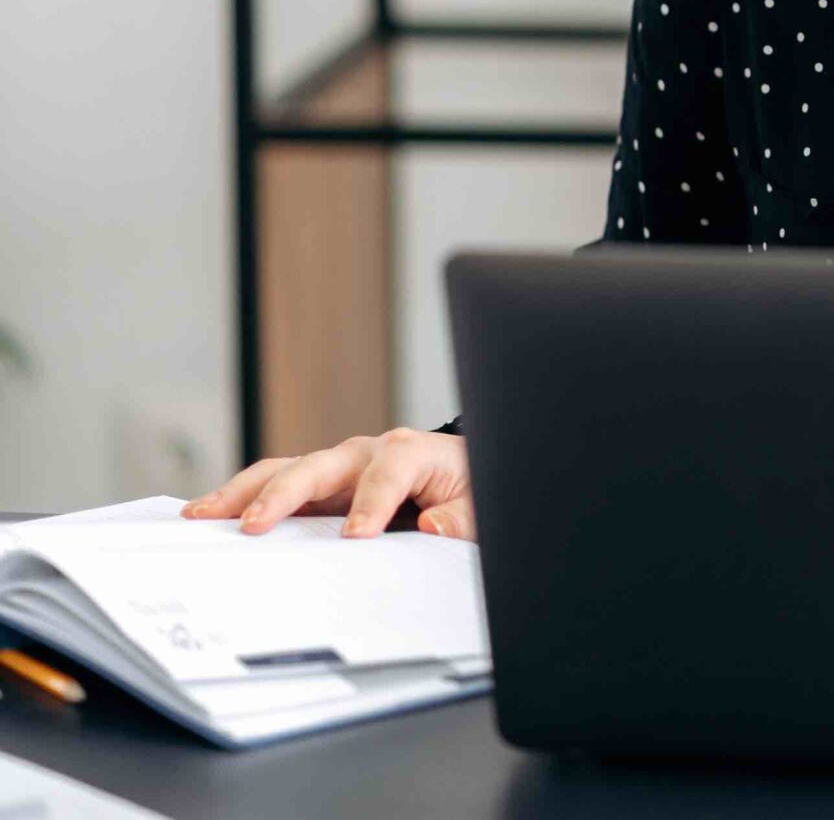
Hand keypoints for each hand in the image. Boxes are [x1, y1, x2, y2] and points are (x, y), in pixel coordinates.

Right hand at [180, 429, 475, 540]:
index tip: (356, 536)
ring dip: (243, 492)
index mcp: (411, 453)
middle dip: (284, 495)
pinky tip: (210, 515)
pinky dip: (244, 498)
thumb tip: (431, 527)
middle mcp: (367, 452)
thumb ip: (460, 518)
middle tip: (253, 527)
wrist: (460, 473)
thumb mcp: (478, 504)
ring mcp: (338, 466)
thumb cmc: (467, 487)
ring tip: (202, 515)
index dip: (372, 503)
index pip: (389, 473)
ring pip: (285, 471)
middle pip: (319, 466)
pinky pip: (278, 485)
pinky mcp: (320, 485)